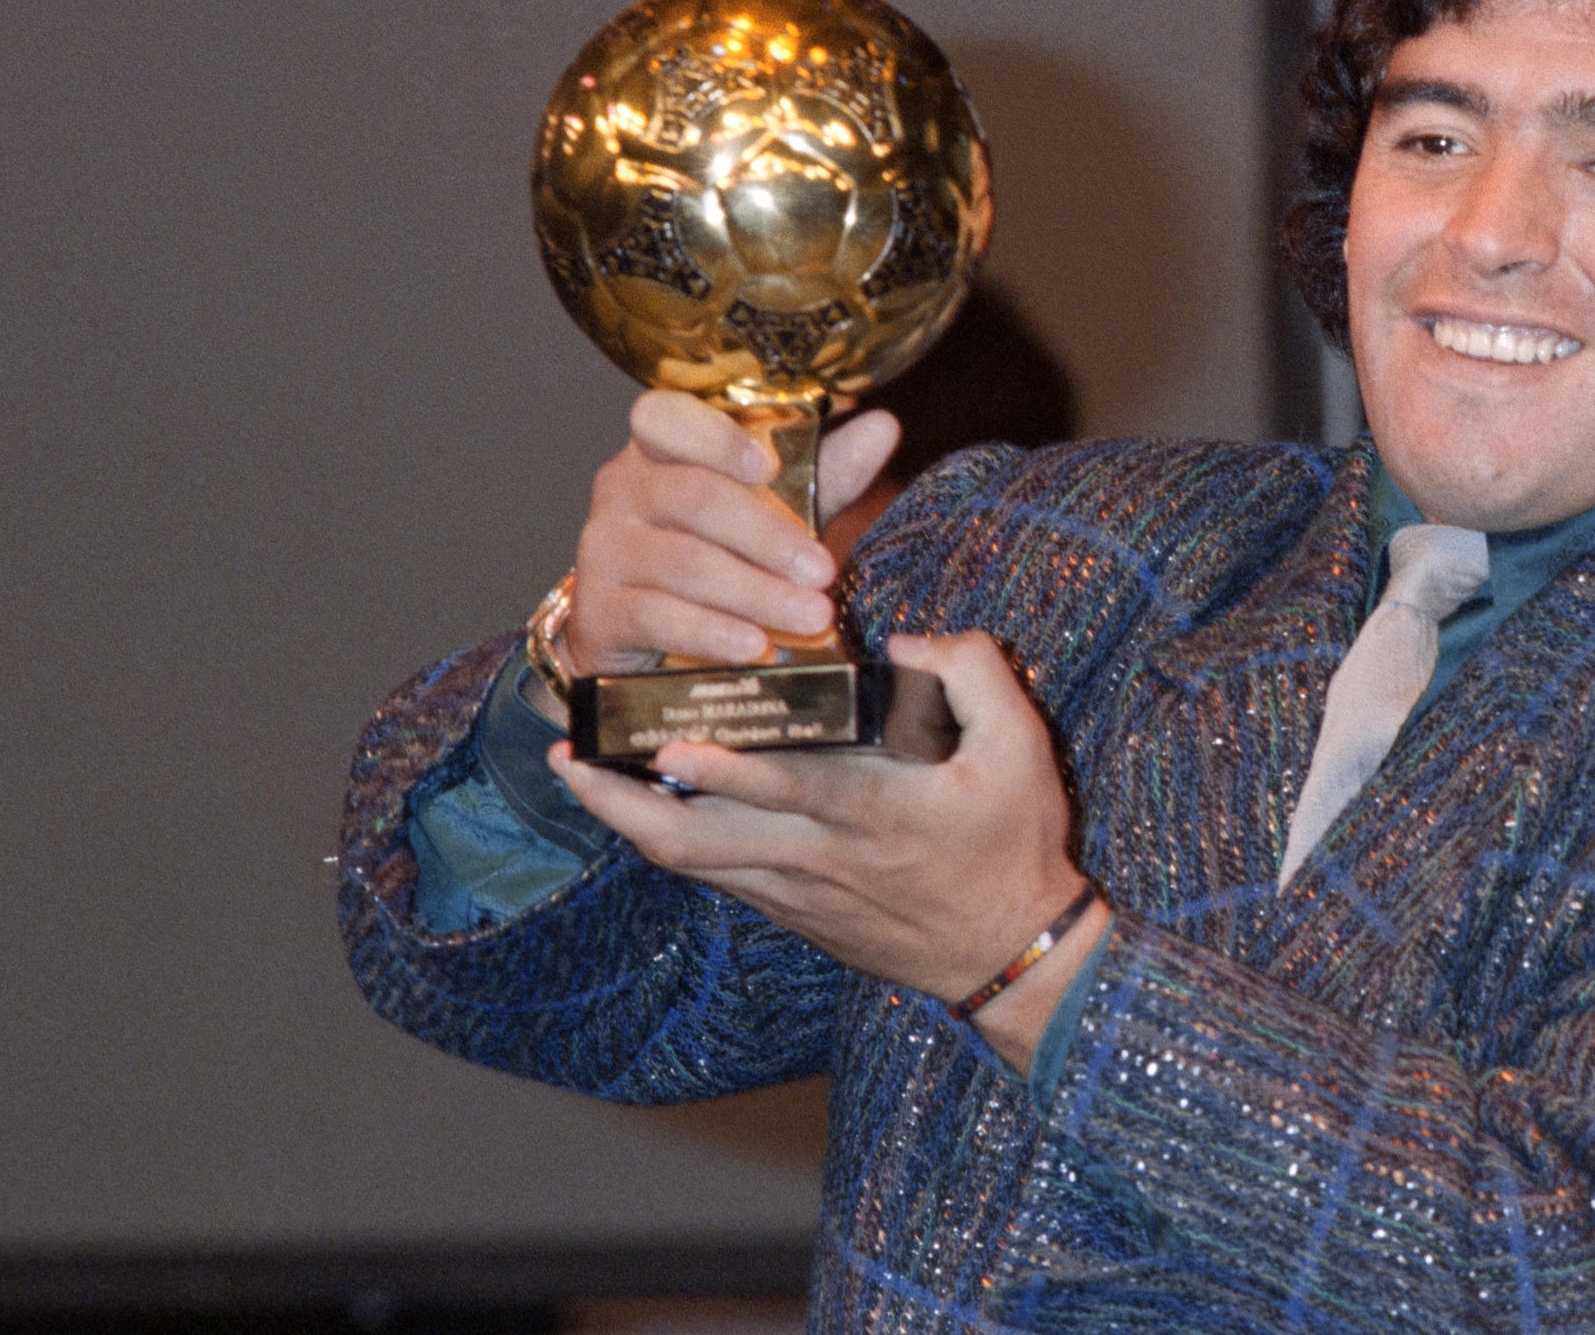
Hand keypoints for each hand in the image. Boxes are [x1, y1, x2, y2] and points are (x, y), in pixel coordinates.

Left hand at [548, 631, 1106, 1071]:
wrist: (1012, 955)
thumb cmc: (1016, 846)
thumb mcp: (1023, 749)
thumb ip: (975, 674)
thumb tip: (910, 639)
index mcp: (877, 814)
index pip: (791, 790)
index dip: (729, 771)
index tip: (672, 743)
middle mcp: (820, 859)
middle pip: (699, 841)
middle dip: (624, 802)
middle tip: (571, 757)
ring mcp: (798, 892)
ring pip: (692, 863)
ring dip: (628, 821)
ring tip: (581, 774)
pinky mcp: (793, 912)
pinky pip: (715, 876)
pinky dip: (670, 840)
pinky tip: (643, 807)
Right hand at [563, 392, 902, 679]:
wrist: (638, 631)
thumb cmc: (713, 550)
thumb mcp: (771, 508)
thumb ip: (821, 473)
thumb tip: (884, 426)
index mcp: (660, 448)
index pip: (665, 417)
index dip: (715, 438)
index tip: (768, 467)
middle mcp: (623, 488)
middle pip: (694, 498)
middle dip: (769, 538)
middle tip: (824, 573)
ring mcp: (603, 548)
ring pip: (683, 563)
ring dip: (755, 593)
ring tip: (812, 617)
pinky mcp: (599, 610)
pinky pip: (657, 616)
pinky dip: (712, 632)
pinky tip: (754, 646)